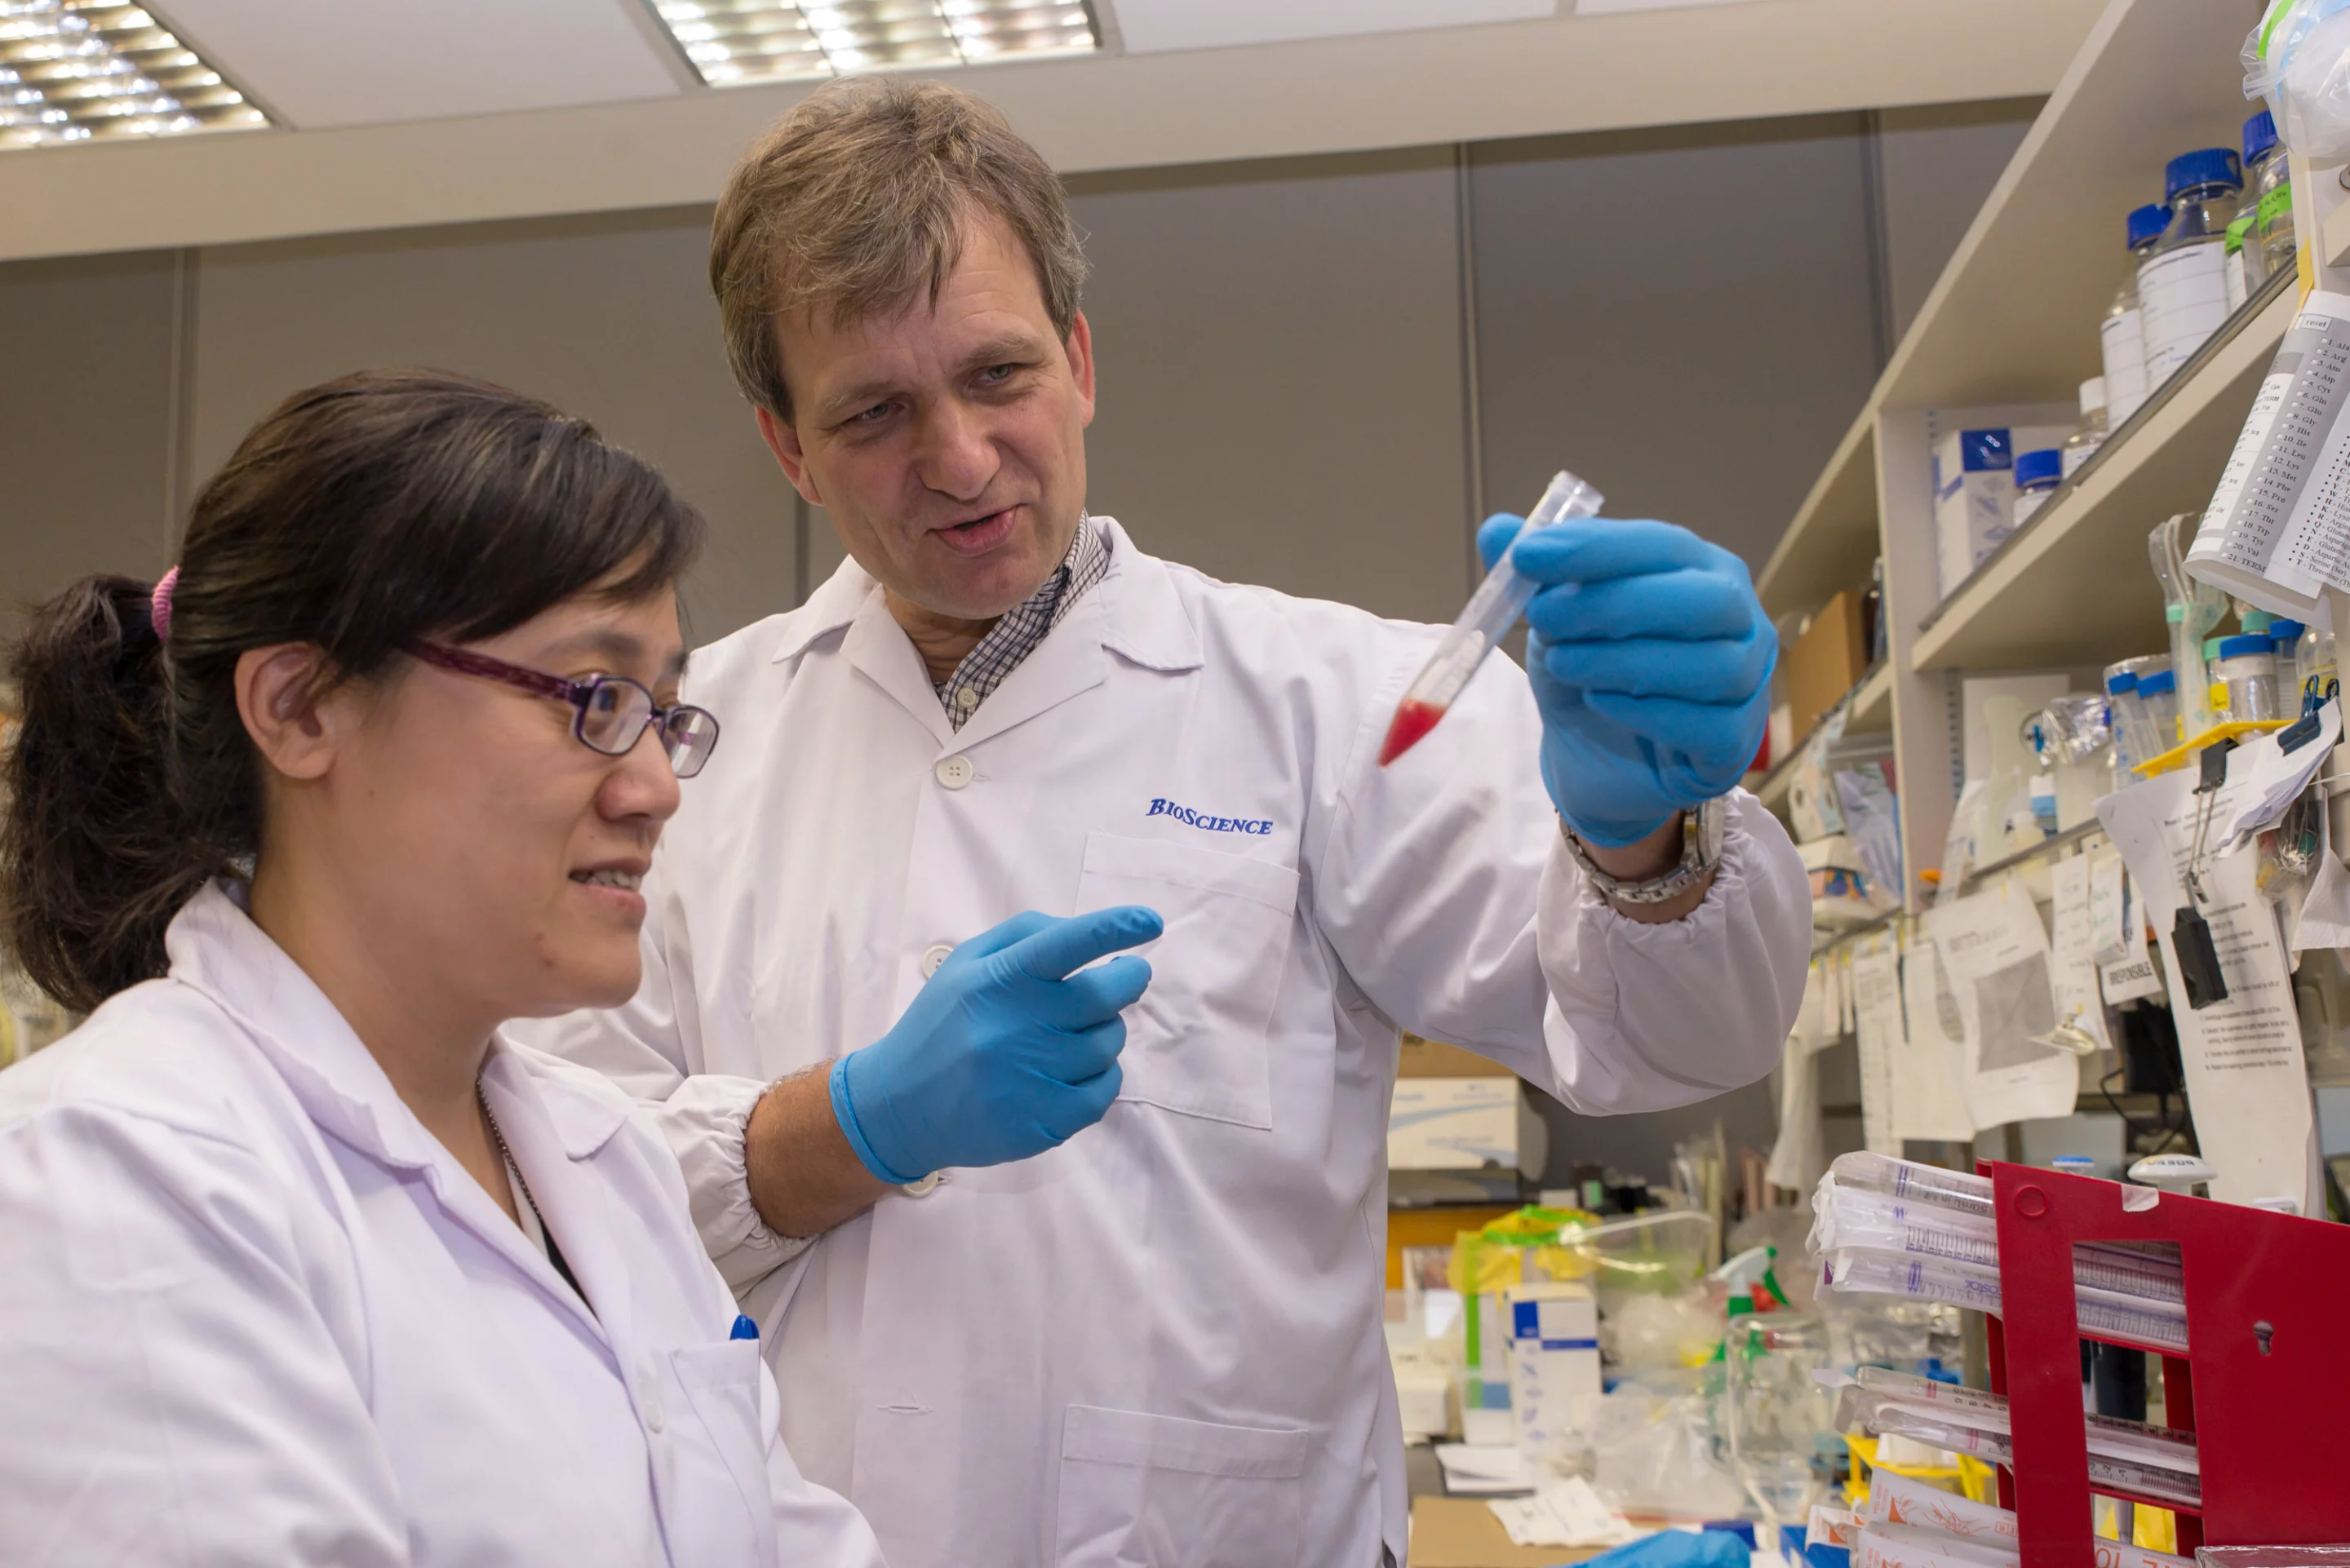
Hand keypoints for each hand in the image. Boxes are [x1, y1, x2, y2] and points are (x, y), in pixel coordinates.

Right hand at [828, 906, 1162, 1182]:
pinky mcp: (1045, 1122)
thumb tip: (1092, 932)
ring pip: (1110, 1042)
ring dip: (1104, 1031)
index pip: (1069, 943)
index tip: (1150, 922)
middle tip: (1123, 977)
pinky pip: (1106, 1088)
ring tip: (1069, 1035)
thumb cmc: (944, 1024)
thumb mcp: (967, 962)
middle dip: (1128, 979)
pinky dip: (1101, 1075)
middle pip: (1108, 994)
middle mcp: (1018, 1025)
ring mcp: (1033, 1077)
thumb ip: (1027, 935)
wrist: (899, 1106)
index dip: (1115, 928)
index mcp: (999, 979)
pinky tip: (1070, 1071)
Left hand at [1478, 511, 1773, 847]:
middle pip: (1702, 601)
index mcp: (1702, 571)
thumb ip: (1535, 575)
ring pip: (1710, 666)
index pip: (1664, 546)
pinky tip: (1599, 703)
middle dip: (1615, 604)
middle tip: (1543, 615)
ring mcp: (1748, 684)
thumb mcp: (1557, 619)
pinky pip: (1706, 726)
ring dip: (1623, 661)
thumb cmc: (1594, 673)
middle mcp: (1739, 620)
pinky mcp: (1734, 743)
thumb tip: (1497, 530)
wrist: (1602, 760)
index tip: (1529, 555)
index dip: (1597, 547)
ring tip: (1562, 664)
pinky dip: (1646, 713)